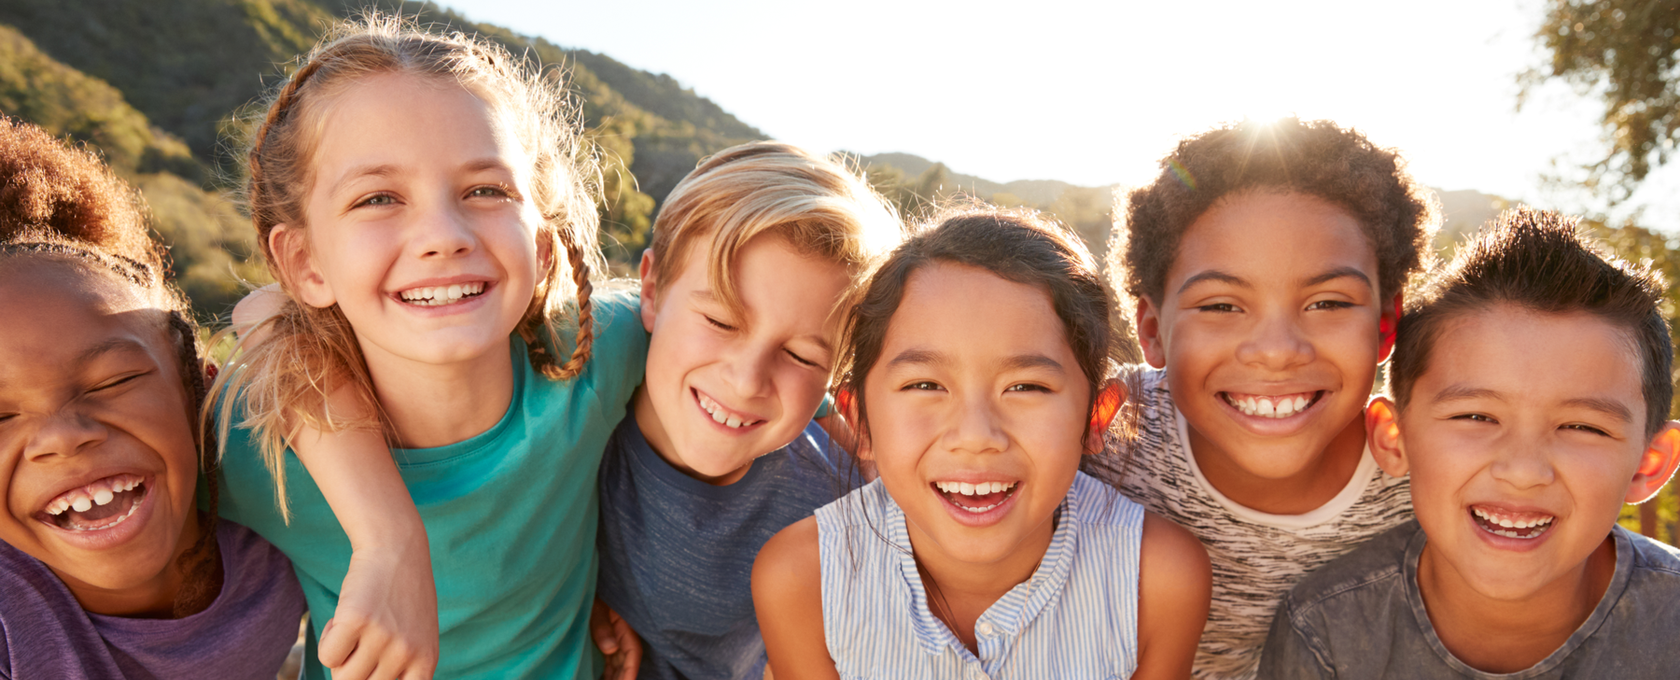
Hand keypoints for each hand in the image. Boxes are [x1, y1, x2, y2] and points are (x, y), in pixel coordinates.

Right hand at [317, 546, 438, 679]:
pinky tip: (343, 619)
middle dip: (352, 670)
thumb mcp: (416, 637)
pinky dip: (328, 640)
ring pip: (342, 676)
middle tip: (360, 643)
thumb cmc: (401, 597)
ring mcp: (383, 638)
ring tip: (355, 628)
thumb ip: (400, 668)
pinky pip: (327, 656)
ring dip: (339, 656)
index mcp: (425, 662)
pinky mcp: (356, 621)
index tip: (368, 669)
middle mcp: (407, 654)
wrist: (396, 548)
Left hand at [591, 598, 641, 679]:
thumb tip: (610, 649)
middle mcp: (621, 635)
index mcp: (624, 626)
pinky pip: (609, 661)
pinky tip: (604, 679)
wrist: (584, 585)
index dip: (631, 670)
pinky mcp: (604, 641)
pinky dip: (608, 673)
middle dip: (623, 678)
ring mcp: (613, 639)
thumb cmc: (593, 593)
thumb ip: (602, 626)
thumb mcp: (597, 606)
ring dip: (615, 677)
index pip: (633, 653)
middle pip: (625, 663)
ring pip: (617, 664)